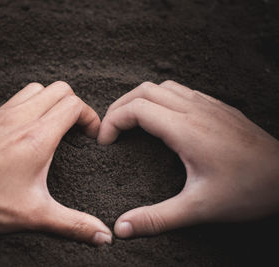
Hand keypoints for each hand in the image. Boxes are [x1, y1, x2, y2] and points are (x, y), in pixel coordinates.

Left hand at [0, 81, 111, 244]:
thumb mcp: (34, 215)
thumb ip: (73, 224)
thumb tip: (103, 236)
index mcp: (37, 137)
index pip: (73, 104)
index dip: (90, 117)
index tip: (91, 136)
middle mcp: (20, 118)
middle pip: (58, 89)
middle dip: (74, 105)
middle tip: (76, 128)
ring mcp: (0, 115)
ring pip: (35, 89)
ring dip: (50, 101)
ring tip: (53, 125)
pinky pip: (14, 100)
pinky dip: (29, 106)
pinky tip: (26, 130)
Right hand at [98, 80, 278, 237]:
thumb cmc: (249, 190)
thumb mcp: (199, 208)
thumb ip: (157, 218)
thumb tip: (122, 229)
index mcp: (185, 129)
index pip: (135, 108)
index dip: (112, 121)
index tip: (105, 142)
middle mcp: (195, 110)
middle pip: (144, 90)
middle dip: (120, 106)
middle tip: (111, 129)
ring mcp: (208, 105)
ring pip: (163, 87)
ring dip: (141, 99)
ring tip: (132, 122)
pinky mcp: (218, 107)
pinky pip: (181, 92)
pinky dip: (161, 99)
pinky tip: (163, 120)